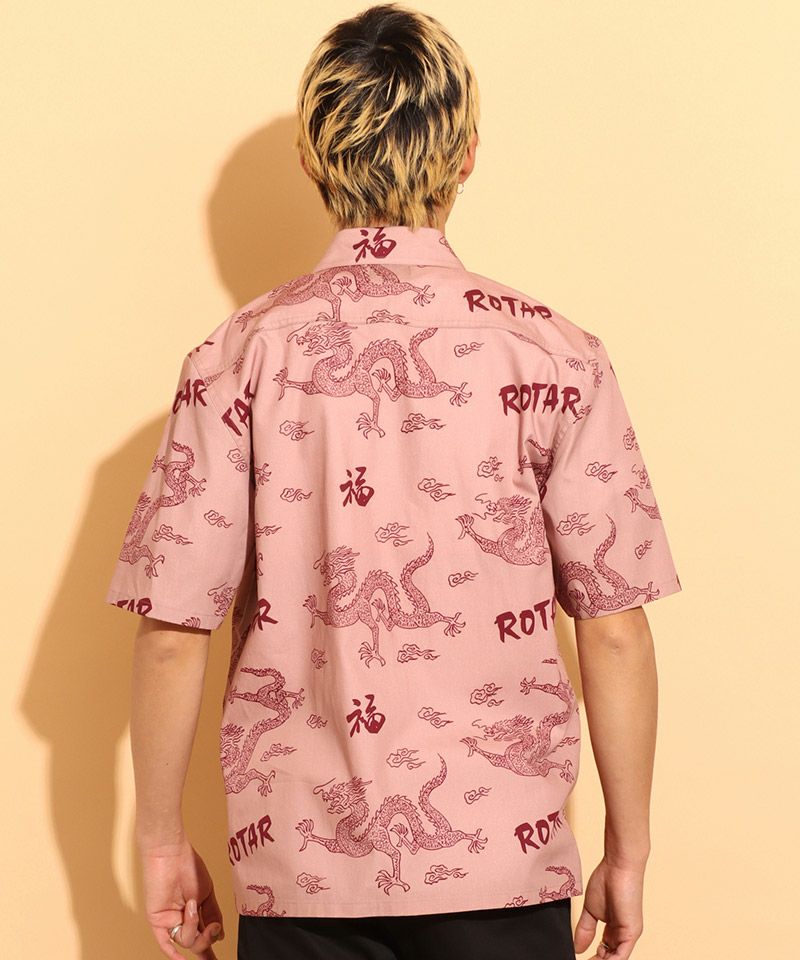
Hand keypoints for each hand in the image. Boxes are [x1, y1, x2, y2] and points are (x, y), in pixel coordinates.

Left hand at [138, 836, 225, 958]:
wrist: (172, 853)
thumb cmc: (188, 866)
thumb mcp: (207, 893)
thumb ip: (212, 914)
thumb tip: (220, 935)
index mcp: (195, 913)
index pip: (203, 937)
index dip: (210, 951)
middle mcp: (182, 920)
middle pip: (197, 943)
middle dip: (207, 937)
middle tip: (213, 926)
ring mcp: (170, 921)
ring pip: (186, 940)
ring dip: (193, 926)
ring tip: (192, 906)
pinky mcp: (157, 920)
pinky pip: (164, 943)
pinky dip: (172, 954)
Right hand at [573, 856, 645, 958]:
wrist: (618, 866)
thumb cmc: (606, 880)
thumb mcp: (590, 910)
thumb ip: (585, 930)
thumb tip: (576, 947)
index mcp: (614, 930)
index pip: (605, 953)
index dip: (593, 959)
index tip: (578, 958)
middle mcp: (623, 936)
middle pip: (610, 958)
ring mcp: (628, 935)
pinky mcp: (631, 933)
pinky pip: (621, 956)